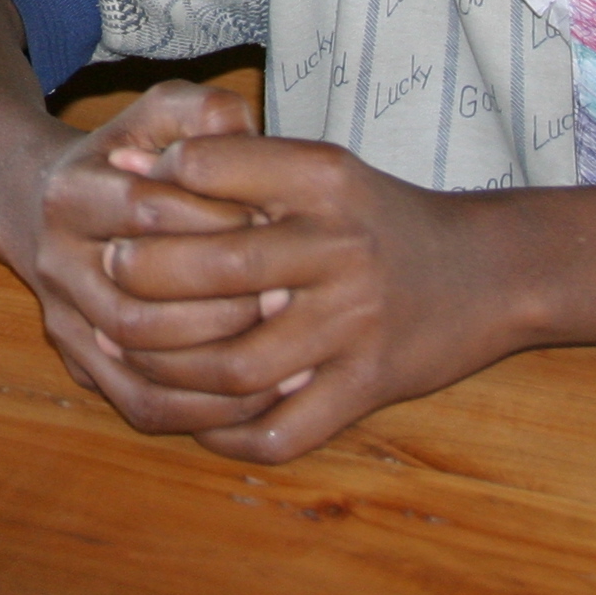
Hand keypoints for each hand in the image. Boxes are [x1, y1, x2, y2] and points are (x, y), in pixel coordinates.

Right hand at [4, 83, 284, 435]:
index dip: (218, 220)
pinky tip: (262, 397)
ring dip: (217, 360)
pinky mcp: (83, 369)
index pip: (148, 212)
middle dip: (221, 301)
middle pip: (138, 299)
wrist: (53, 207)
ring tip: (287, 350)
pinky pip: (143, 405)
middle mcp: (58, 261)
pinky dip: (205, 411)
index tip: (275, 223)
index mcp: (72, 192)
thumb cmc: (132, 158)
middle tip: (289, 295)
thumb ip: (203, 111)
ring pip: (139, 358)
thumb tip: (245, 130)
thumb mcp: (160, 115)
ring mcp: (66, 321)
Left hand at [86, 128, 525, 461]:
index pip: (212, 167)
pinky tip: (194, 415)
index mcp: (324, 180)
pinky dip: (227, 433)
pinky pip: (281, 431)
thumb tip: (130, 165)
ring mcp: (356, 326)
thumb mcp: (318, 169)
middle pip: (216, 268)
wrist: (489, 271)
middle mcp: (341, 250)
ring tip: (125, 345)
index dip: (155, 186)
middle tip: (106, 269)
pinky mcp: (368, 388)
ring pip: (236, 365)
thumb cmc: (379, 216)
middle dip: (143, 274)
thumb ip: (230, 161)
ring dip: (167, 363)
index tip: (121, 199)